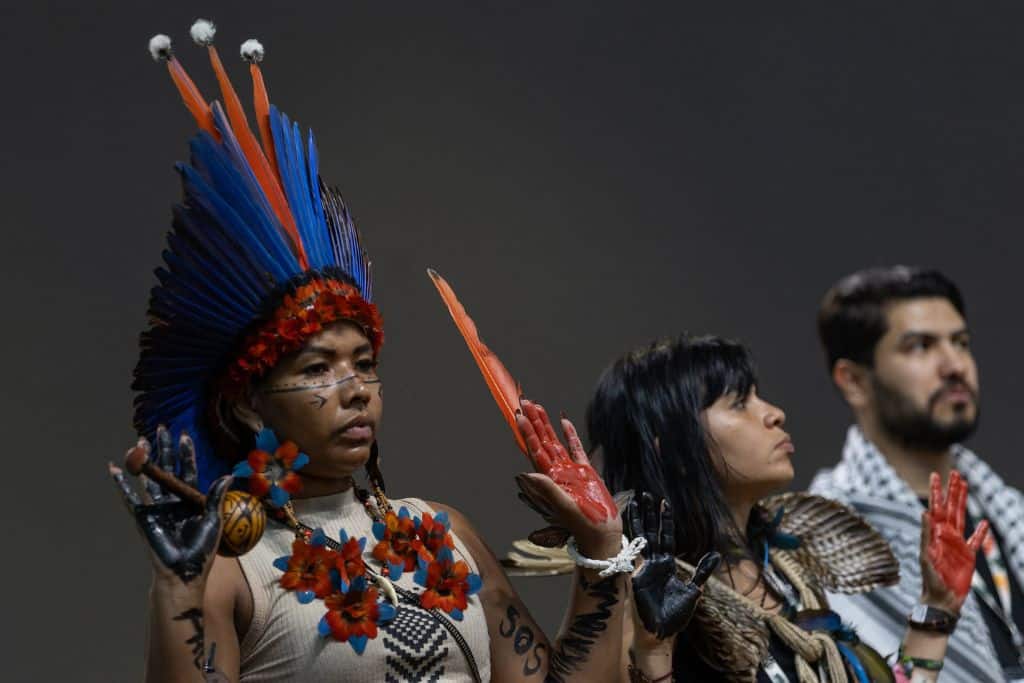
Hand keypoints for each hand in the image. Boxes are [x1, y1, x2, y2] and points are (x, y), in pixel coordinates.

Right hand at [109, 426, 229, 584]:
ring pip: (149, 477)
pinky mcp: (143, 516)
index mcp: (191, 499)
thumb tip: (229, 475)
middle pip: (167, 468)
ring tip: (141, 440)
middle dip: (164, 448)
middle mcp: (173, 500)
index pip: (188, 470)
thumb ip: (216, 497)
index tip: (184, 435)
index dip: (185, 454)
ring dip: (145, 459)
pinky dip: (121, 483)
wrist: (184, 571)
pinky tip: (114, 469)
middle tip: (161, 428)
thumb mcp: (214, 520)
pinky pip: (129, 497)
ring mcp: (156, 507)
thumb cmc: (202, 549)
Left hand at [514, 399, 619, 556]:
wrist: (602, 534)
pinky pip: (575, 449)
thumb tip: (528, 473)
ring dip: (547, 425)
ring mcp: (571, 471)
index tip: (519, 416)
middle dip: (534, 422)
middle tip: (525, 403)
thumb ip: (548, 489)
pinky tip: (564, 422)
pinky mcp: (586, 473)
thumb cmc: (583, 525)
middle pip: (542, 442)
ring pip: (556, 442)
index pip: (534, 451)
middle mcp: (557, 472)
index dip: (527, 433)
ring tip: (538, 407)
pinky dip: (570, 435)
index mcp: (549, 479)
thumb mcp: (565, 507)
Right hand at [628, 492, 719, 642]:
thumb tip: (716, 554)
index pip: (665, 536)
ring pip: (640, 538)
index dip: (664, 520)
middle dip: (649, 513)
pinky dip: (629, 541)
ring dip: (638, 520)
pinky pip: (633, 556)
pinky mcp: (636, 576)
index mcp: (666, 565)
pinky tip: (625, 528)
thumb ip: (702, 571)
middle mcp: (652, 563)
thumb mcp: (694, 590)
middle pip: (650, 532)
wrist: (661, 633)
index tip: (663, 502)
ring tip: (636, 502)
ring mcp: (642, 568)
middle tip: (646, 494)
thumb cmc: (675, 616)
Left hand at [919, 470, 988, 613]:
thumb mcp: (926, 556)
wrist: (941, 598)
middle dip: (952, 490)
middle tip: (954, 473)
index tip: (936, 476)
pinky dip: (981, 532)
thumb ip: (926, 535)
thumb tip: (924, 513)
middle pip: (950, 507)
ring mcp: (957, 544)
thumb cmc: (930, 579)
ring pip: (962, 517)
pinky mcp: (968, 556)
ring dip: (963, 502)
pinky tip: (985, 522)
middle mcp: (946, 534)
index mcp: (935, 533)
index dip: (936, 492)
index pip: (936, 507)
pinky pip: (976, 540)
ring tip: (965, 486)